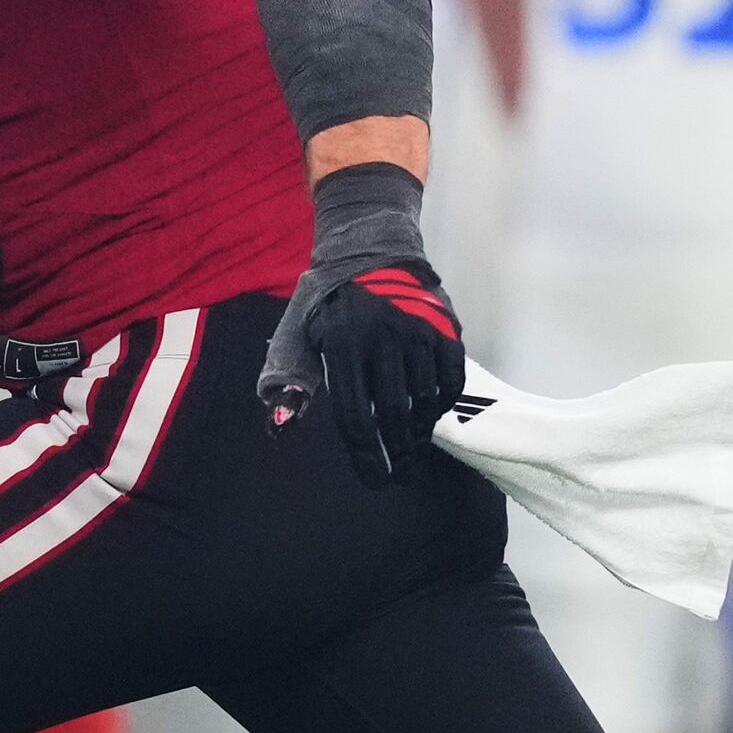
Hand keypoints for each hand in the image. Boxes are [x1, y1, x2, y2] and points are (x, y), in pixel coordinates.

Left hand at [261, 256, 466, 484]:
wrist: (372, 251)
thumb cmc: (330, 302)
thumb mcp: (299, 332)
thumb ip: (290, 377)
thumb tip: (280, 426)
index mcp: (342, 343)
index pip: (355, 414)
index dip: (366, 454)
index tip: (376, 481)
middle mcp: (383, 337)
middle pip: (394, 412)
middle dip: (397, 452)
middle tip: (400, 474)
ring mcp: (418, 330)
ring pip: (425, 399)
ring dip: (419, 432)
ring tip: (412, 449)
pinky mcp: (446, 326)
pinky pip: (451, 379)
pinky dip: (443, 403)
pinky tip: (431, 414)